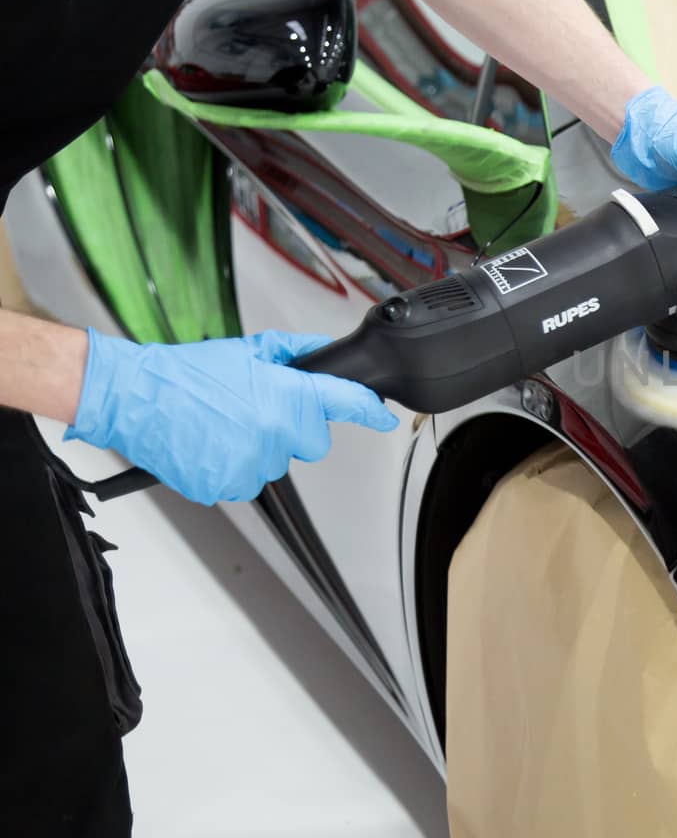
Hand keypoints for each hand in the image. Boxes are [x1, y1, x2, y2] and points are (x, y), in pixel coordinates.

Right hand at [66, 329, 398, 505]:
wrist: (132, 396)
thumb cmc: (184, 373)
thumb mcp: (247, 351)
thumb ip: (293, 353)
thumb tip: (323, 355)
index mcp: (285, 397)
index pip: (343, 403)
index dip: (368, 410)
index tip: (383, 417)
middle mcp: (274, 434)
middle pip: (310, 442)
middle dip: (293, 428)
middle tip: (254, 410)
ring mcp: (249, 465)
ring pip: (275, 463)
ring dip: (258, 448)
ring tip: (222, 425)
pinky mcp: (224, 487)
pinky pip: (244, 480)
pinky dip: (231, 466)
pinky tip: (209, 444)